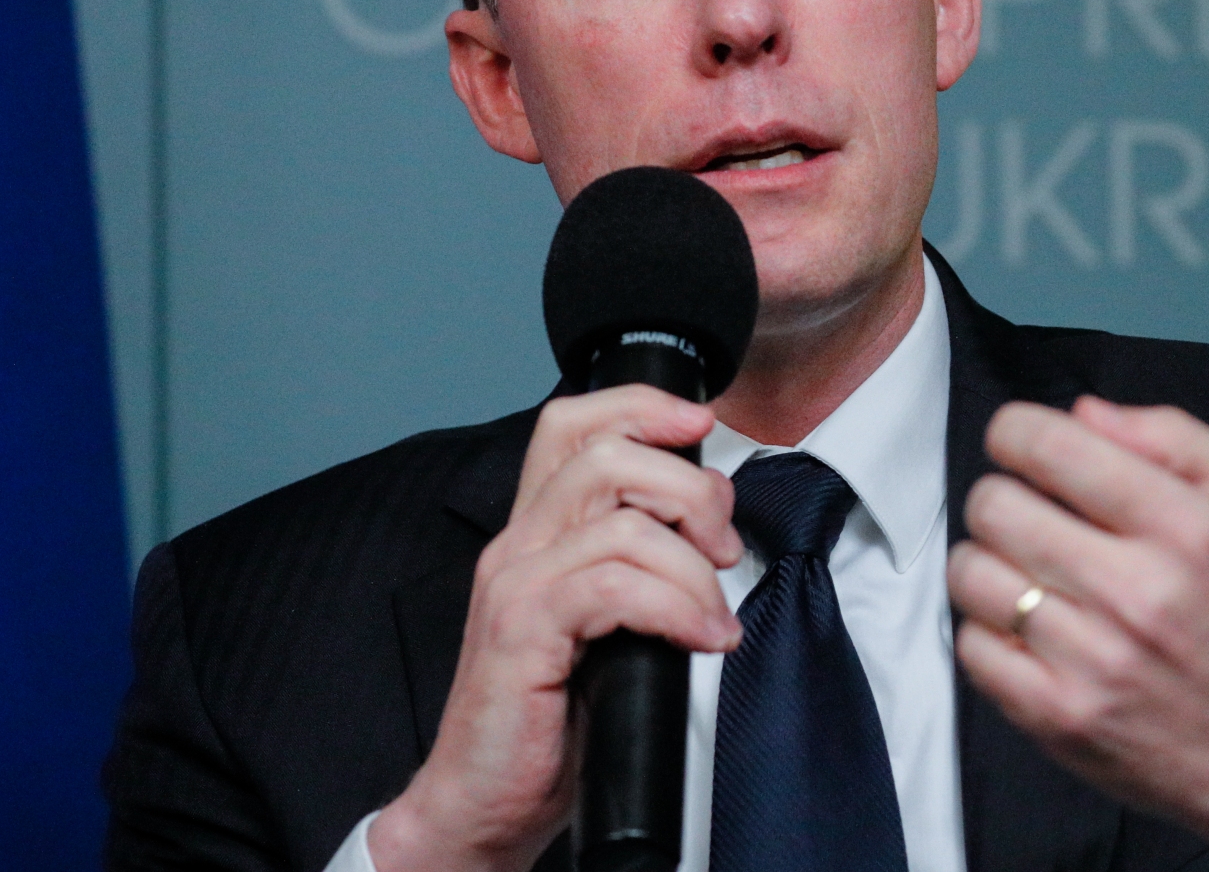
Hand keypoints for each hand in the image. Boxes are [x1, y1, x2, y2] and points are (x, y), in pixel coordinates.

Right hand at [369, 386, 743, 871]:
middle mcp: (517, 543)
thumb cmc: (551, 716)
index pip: (572, 424)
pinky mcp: (520, 632)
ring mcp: (514, 584)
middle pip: (610, 455)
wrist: (485, 801)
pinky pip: (614, 587)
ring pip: (624, 524)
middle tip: (723, 550)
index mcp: (535, 529)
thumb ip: (637, 562)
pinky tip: (700, 640)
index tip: (702, 424)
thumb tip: (712, 525)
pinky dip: (675, 608)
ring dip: (694, 571)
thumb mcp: (605, 620)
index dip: (642, 407)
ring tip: (715, 619)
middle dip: (691, 492)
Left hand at [947, 397, 1208, 871]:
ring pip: (971, 572)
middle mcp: (1137, 592)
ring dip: (986, 561)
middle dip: (1001, 495)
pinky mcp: (1058, 717)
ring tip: (1026, 571)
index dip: (1016, 431)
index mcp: (1186, 527)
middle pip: (994, 505)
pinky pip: (971, 646)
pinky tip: (1029, 628)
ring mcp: (1092, 660)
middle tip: (1029, 513)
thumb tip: (1082, 413)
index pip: (1051, 446)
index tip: (1021, 443)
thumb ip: (1174, 437)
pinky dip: (988, 629)